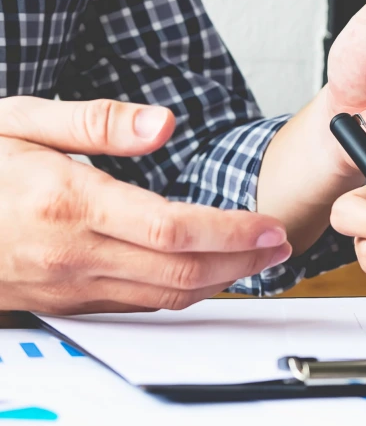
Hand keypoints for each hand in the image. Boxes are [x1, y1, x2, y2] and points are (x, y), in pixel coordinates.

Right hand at [0, 97, 291, 314]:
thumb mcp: (18, 120)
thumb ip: (96, 123)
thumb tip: (164, 121)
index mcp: (66, 202)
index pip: (174, 228)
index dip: (234, 234)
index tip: (271, 229)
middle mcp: (69, 252)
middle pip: (180, 272)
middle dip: (242, 263)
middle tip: (279, 248)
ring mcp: (63, 285)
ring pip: (162, 297)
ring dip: (218, 282)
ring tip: (254, 261)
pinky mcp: (59, 303)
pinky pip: (134, 305)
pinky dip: (178, 291)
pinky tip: (201, 273)